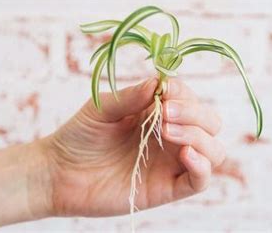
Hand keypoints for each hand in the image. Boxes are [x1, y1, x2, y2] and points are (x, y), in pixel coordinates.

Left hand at [39, 77, 224, 216]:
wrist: (59, 173)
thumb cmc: (79, 137)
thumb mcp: (102, 108)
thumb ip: (132, 96)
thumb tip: (160, 83)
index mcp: (158, 114)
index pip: (189, 99)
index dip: (183, 92)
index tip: (165, 91)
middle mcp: (171, 137)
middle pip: (210, 123)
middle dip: (195, 113)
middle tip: (165, 114)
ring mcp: (171, 163)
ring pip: (213, 150)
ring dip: (199, 136)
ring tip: (167, 131)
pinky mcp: (167, 188)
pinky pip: (200, 180)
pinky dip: (202, 166)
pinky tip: (185, 154)